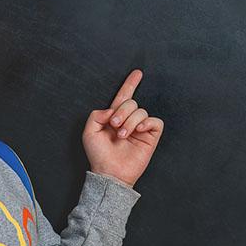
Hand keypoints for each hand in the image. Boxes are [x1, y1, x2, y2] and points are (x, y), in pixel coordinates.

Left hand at [82, 69, 163, 187]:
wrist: (110, 172)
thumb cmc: (98, 155)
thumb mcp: (89, 131)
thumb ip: (97, 115)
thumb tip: (113, 109)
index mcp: (114, 117)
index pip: (123, 97)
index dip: (130, 84)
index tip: (137, 73)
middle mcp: (128, 121)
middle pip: (131, 102)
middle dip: (122, 111)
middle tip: (114, 125)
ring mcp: (140, 129)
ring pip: (142, 111)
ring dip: (130, 121)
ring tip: (122, 135)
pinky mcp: (151, 137)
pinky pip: (155, 121)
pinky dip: (147, 123)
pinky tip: (138, 131)